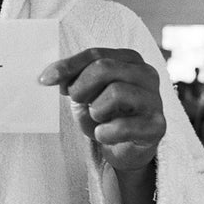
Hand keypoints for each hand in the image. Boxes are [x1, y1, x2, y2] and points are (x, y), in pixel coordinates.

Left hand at [39, 48, 164, 171]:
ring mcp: (154, 99)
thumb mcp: (84, 92)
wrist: (124, 148)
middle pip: (104, 68)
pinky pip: (124, 126)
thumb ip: (71, 78)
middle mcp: (146, 74)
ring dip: (96, 110)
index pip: (94, 54)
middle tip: (77, 102)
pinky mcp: (158, 126)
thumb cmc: (105, 114)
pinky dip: (105, 132)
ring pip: (115, 92)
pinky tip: (103, 134)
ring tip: (98, 118)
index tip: (45, 80)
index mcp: (129, 59)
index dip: (67, 66)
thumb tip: (49, 75)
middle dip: (81, 87)